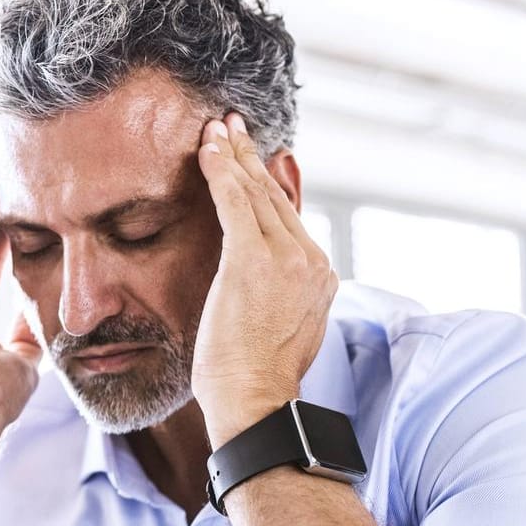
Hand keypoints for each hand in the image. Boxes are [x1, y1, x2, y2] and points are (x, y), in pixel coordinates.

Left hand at [192, 112, 337, 447]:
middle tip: (232, 124)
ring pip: (256, 193)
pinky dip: (221, 171)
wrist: (256, 401)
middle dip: (251, 157)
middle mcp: (311, 260)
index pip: (290, 217)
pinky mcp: (254, 260)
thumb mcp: (281, 329)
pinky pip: (234, 202)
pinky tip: (207, 148)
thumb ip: (281, 296)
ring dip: (234, 154)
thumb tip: (268, 283)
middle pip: (276, 197)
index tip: (254, 156)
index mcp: (318, 276)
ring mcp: (286, 258)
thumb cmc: (256, 379)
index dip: (268, 181)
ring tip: (216, 127)